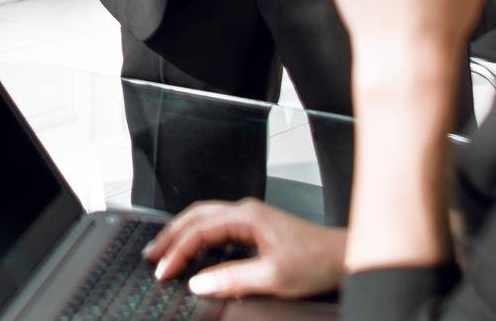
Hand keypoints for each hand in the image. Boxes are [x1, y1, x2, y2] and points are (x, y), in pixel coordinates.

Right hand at [142, 199, 346, 299]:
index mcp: (246, 217)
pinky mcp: (256, 226)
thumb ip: (233, 279)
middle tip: (151, 254)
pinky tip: (197, 249)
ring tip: (165, 248)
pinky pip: (217, 225)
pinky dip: (199, 235)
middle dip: (170, 235)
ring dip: (182, 232)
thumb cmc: (316, 262)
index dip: (178, 252)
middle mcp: (245, 211)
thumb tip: (199, 283)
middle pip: (195, 216)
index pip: (198, 231)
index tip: (163, 270)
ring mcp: (250, 217)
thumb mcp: (274, 277)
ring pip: (204, 217)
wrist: (344, 256)